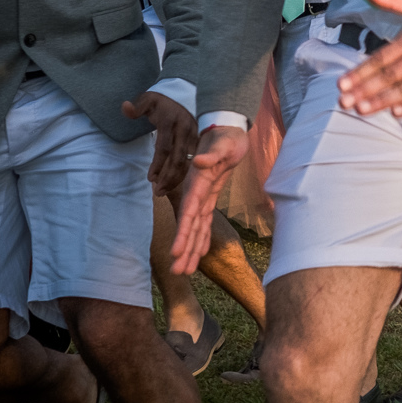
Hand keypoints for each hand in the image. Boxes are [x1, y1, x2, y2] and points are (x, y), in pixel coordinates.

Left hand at [126, 92, 198, 194]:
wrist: (183, 94)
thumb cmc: (162, 101)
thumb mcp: (148, 99)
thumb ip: (136, 107)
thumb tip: (125, 107)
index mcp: (171, 122)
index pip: (164, 147)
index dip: (158, 164)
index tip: (150, 178)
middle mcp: (185, 130)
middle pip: (179, 158)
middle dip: (169, 177)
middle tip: (158, 192)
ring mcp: (194, 136)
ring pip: (189, 161)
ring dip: (177, 178)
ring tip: (164, 191)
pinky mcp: (199, 140)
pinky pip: (194, 160)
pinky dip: (185, 173)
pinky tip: (176, 184)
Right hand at [170, 125, 247, 274]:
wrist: (226, 130)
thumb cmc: (226, 137)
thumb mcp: (223, 144)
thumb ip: (212, 154)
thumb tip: (200, 162)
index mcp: (198, 184)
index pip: (188, 212)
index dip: (182, 233)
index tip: (176, 252)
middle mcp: (197, 194)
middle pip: (189, 226)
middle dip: (184, 249)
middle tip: (178, 272)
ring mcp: (203, 197)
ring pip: (196, 228)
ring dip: (191, 249)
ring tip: (185, 271)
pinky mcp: (210, 197)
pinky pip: (205, 222)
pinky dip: (203, 237)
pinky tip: (200, 253)